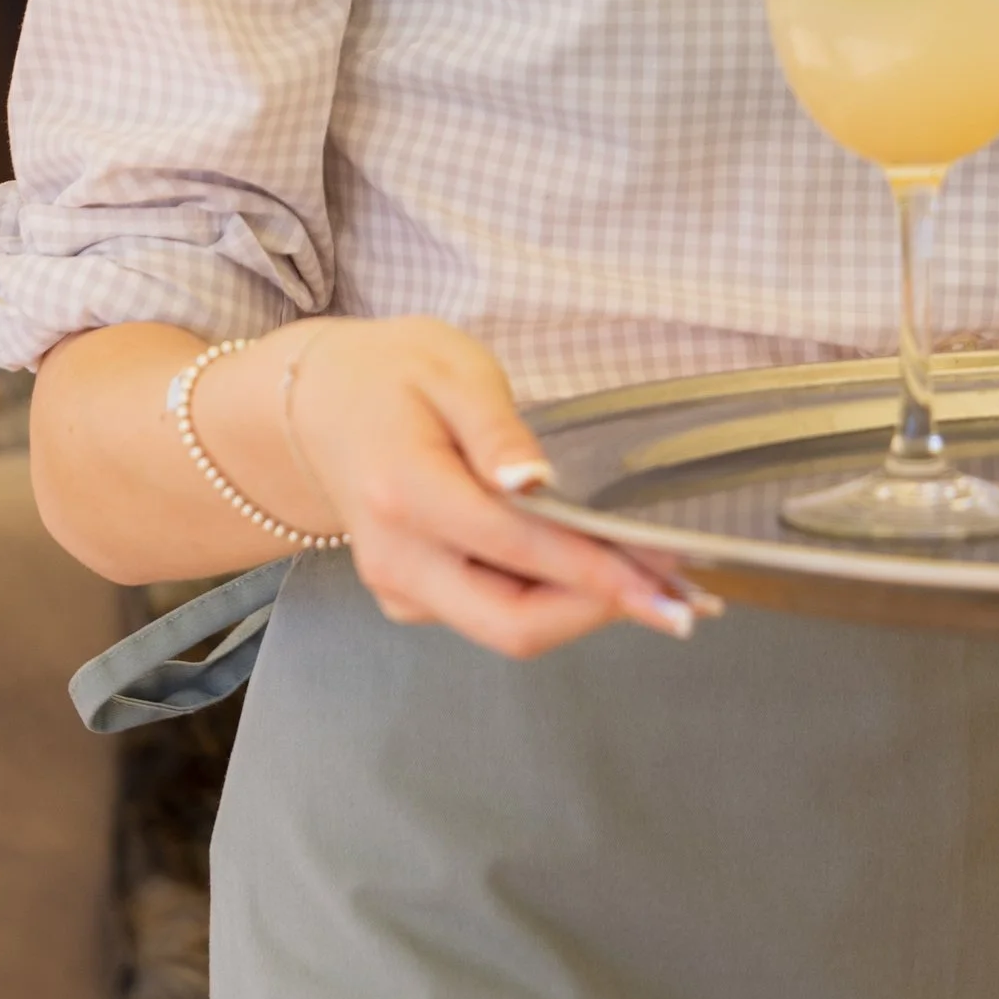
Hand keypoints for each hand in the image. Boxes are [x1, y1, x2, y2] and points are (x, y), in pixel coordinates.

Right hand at [282, 317, 717, 660]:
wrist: (319, 407)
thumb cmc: (393, 375)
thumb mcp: (450, 370)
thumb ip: (497, 429)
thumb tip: (537, 482)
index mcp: (406, 492)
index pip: (515, 548)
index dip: (598, 569)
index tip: (667, 574)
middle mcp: (397, 558)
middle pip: (511, 625)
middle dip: (601, 614)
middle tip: (679, 596)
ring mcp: (399, 589)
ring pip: (505, 628)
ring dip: (582, 609)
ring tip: (654, 577)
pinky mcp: (410, 599)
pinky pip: (489, 615)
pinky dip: (549, 600)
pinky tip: (592, 568)